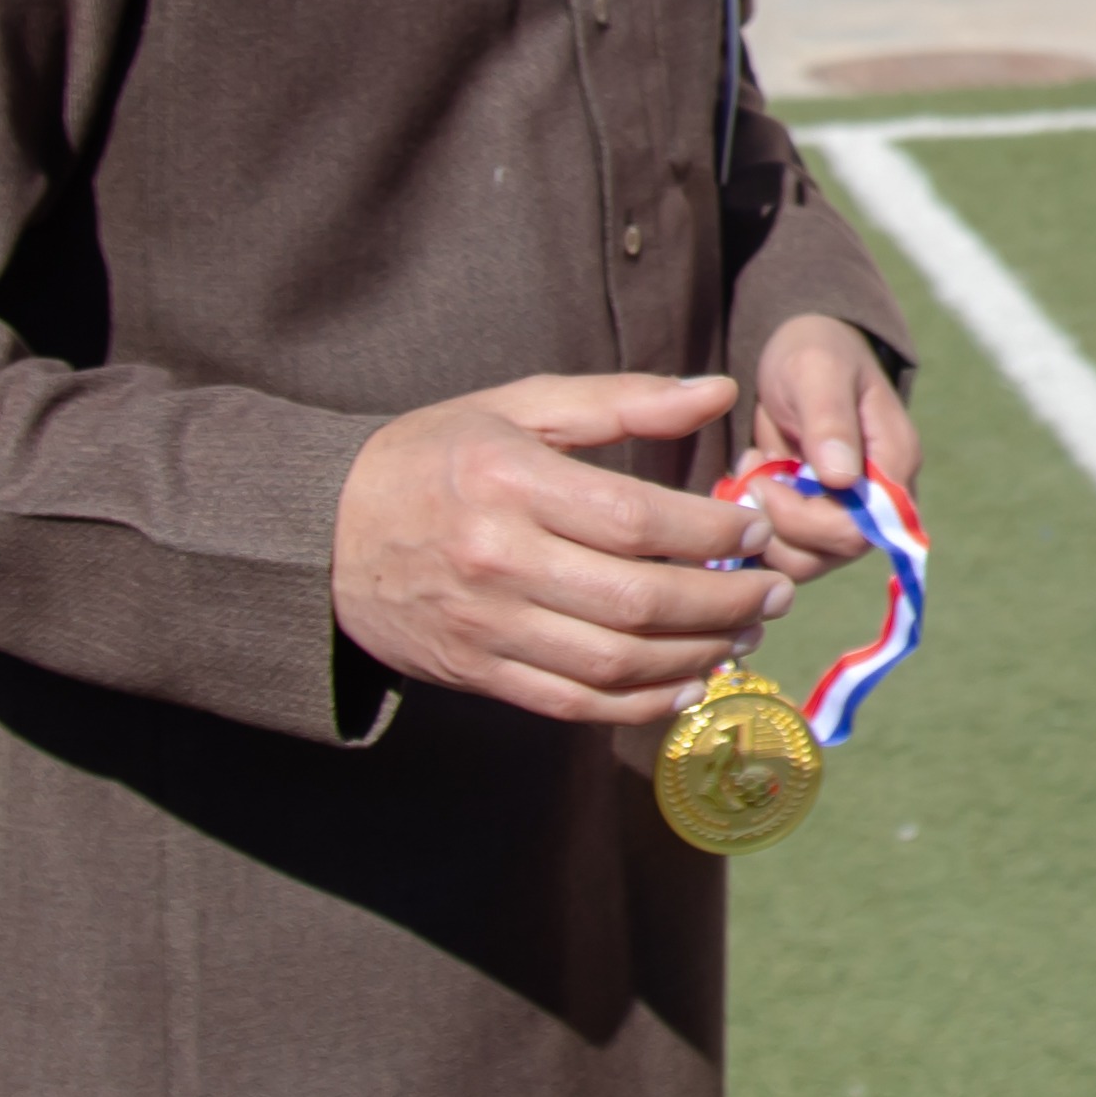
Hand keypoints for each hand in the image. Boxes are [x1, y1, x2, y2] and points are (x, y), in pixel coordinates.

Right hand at [333, 375, 787, 725]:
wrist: (322, 533)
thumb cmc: (433, 456)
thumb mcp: (517, 406)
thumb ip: (622, 400)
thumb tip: (720, 393)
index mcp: (508, 483)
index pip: (635, 521)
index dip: (710, 532)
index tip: (754, 528)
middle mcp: (497, 561)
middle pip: (636, 602)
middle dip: (724, 602)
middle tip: (773, 591)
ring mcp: (487, 627)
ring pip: (615, 663)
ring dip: (697, 656)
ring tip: (743, 635)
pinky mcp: (480, 673)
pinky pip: (576, 703)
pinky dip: (642, 703)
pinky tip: (688, 683)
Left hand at [733, 313, 922, 578]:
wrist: (801, 352)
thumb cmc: (816, 351)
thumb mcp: (817, 370)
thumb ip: (830, 421)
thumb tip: (842, 479)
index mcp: (893, 461)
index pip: (864, 527)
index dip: (806, 519)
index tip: (765, 478)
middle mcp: (880, 498)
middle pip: (836, 551)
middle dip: (779, 524)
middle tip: (749, 477)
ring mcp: (850, 513)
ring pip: (808, 562)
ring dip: (763, 530)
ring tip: (748, 476)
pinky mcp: (818, 521)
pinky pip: (787, 551)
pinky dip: (756, 530)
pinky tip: (746, 487)